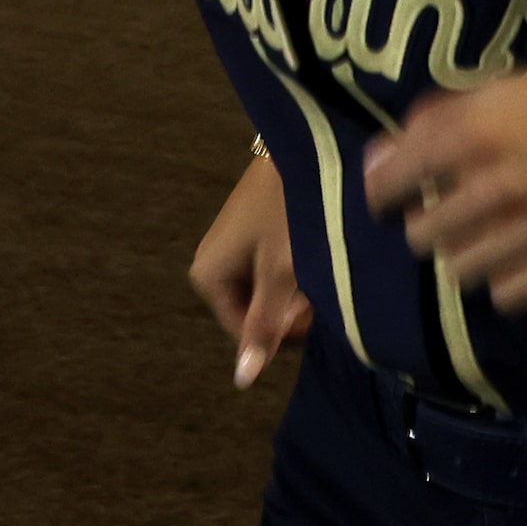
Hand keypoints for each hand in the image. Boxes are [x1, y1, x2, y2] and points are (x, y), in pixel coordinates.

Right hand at [190, 153, 314, 390]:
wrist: (303, 145)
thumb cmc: (289, 211)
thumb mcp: (281, 272)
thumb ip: (264, 325)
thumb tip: (242, 380)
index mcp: (206, 275)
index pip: (243, 330)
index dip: (279, 332)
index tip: (313, 314)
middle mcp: (211, 259)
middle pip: (252, 307)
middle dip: (286, 306)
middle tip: (319, 288)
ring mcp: (230, 240)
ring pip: (264, 284)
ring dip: (293, 285)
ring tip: (319, 265)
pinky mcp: (250, 224)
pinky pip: (268, 260)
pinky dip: (292, 262)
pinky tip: (313, 249)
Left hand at [363, 69, 526, 315]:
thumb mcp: (508, 85)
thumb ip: (443, 113)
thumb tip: (386, 149)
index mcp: (474, 131)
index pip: (389, 181)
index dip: (380, 192)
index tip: (388, 194)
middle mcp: (493, 185)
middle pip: (420, 235)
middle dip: (426, 224)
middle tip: (448, 213)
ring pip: (457, 270)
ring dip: (464, 255)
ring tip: (486, 237)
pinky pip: (504, 296)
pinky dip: (504, 282)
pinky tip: (519, 260)